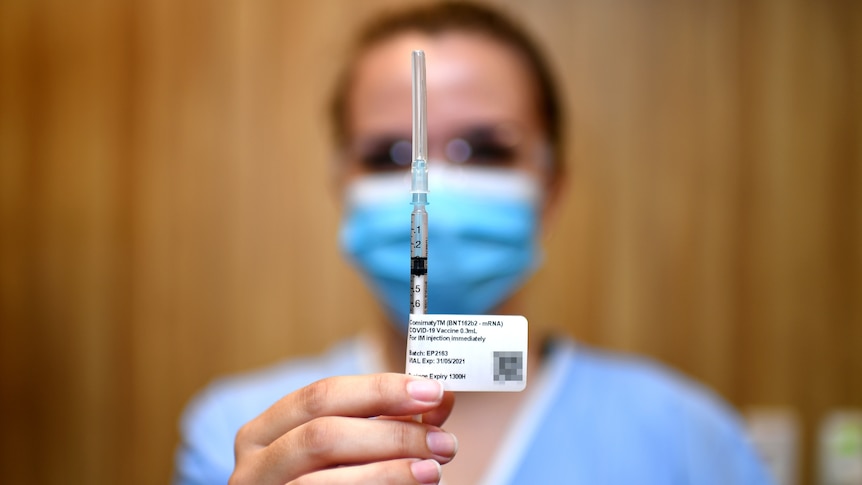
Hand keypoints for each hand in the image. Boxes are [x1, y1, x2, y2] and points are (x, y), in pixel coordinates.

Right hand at [230, 373, 456, 484]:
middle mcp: (254, 466)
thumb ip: (391, 423)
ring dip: (388, 472)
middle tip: (444, 441)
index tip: (433, 392)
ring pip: (322, 482)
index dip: (380, 390)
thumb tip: (440, 398)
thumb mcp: (356, 449)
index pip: (322, 395)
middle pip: (322, 436)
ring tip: (434, 471)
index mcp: (266, 431)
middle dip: (390, 435)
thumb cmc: (333, 480)